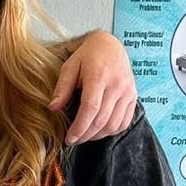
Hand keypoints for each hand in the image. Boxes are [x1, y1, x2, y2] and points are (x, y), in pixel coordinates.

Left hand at [49, 30, 136, 144]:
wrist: (110, 45)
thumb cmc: (87, 56)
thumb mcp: (70, 67)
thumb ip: (62, 88)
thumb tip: (53, 108)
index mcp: (99, 76)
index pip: (90, 108)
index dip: (79, 128)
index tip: (69, 138)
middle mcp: (117, 84)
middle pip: (102, 120)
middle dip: (85, 135)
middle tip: (74, 140)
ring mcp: (128, 91)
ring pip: (114, 124)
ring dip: (98, 135)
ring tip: (85, 135)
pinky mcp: (133, 96)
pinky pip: (124, 122)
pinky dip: (111, 131)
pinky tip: (99, 130)